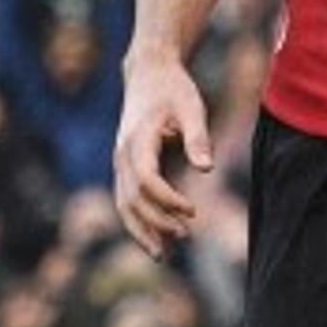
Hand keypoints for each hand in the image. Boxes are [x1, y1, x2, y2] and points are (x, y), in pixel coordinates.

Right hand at [113, 52, 210, 254]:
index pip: (146, 179)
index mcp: (138, 139)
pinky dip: (137, 221)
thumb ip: (197, 138)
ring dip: (141, 230)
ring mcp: (119, 161)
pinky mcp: (124, 166)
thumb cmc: (173, 88)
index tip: (192, 211)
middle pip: (132, 198)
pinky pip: (125, 200)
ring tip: (162, 254)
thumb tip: (207, 169)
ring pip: (123, 204)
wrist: (148, 72)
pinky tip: (155, 239)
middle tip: (185, 236)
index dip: (167, 200)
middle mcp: (122, 153)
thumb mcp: (192, 107)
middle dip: (156, 222)